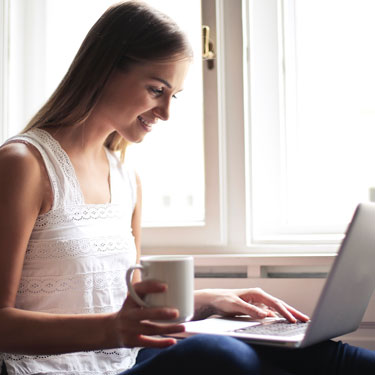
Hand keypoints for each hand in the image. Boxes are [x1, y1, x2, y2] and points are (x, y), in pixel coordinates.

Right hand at [113, 280, 184, 347]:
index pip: (138, 290)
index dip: (150, 287)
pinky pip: (148, 343)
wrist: (111, 329)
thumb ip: (147, 291)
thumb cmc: (130, 309)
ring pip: (149, 329)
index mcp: (129, 299)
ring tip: (182, 327)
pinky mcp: (131, 341)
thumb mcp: (133, 298)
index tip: (165, 286)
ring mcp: (129, 328)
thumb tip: (174, 279)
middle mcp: (128, 313)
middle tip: (176, 312)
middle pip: (144, 313)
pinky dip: (161, 343)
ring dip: (167, 329)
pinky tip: (173, 341)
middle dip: (160, 313)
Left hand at [195, 288, 309, 322]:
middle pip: (280, 304)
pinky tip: (285, 320)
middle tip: (306, 319)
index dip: (285, 312)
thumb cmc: (223, 300)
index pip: (275, 303)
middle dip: (293, 312)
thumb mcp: (235, 305)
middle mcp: (259, 296)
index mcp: (256, 293)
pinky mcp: (256, 307)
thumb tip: (266, 314)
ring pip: (277, 308)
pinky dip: (280, 316)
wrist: (214, 299)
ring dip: (288, 314)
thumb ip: (250, 310)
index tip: (293, 320)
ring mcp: (259, 302)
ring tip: (300, 320)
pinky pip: (271, 312)